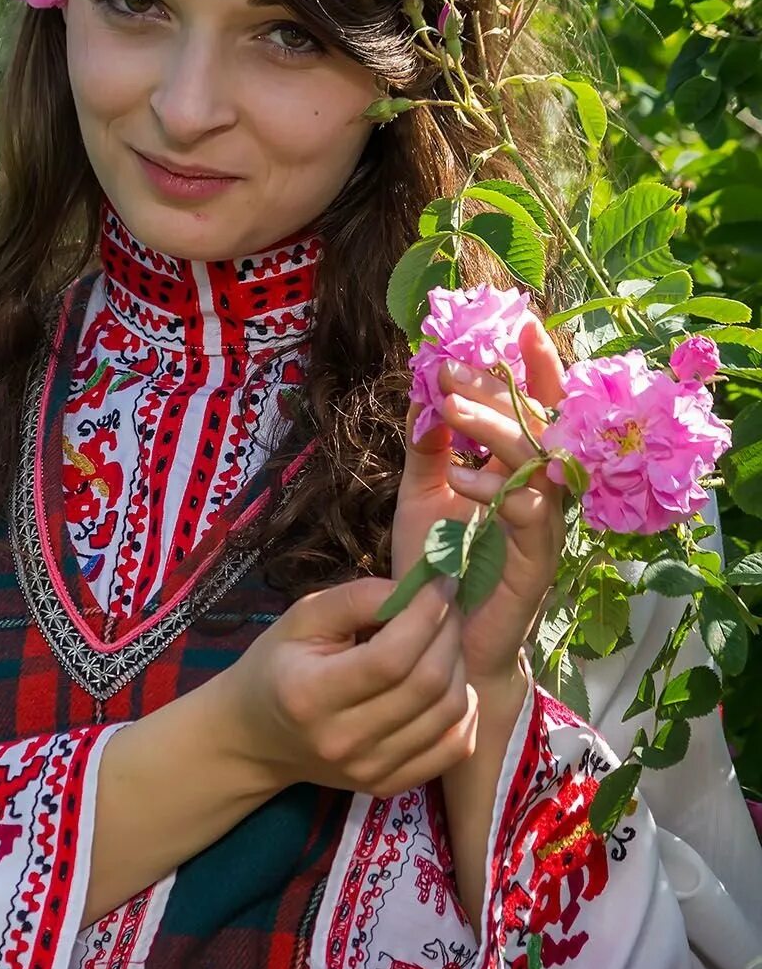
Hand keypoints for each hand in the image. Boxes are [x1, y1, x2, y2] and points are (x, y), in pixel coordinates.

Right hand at [219, 576, 476, 799]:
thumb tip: (415, 590)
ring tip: (442, 640)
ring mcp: (370, 770)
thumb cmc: (278, 666)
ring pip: (448, 714)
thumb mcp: (301, 618)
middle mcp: (343, 741)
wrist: (256, 737)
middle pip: (427, 685)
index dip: (426, 615)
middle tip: (446, 606)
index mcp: (310, 695)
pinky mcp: (390, 786)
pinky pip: (454, 748)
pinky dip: (465, 711)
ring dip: (458, 666)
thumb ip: (356, 599)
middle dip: (449, 633)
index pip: (391, 658)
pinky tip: (449, 683)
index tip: (440, 582)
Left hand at [391, 313, 566, 685]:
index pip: (538, 408)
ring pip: (541, 463)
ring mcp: (545, 529)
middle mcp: (542, 494)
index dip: (535, 367)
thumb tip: (425, 389)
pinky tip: (462, 477)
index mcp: (521, 472)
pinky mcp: (536, 566)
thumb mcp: (423, 496)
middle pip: (542, 426)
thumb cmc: (437, 569)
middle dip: (500, 389)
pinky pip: (530, 517)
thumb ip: (428, 446)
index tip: (518, 322)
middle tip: (453, 368)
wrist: (438, 646)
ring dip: (496, 430)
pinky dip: (498, 492)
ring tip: (451, 407)